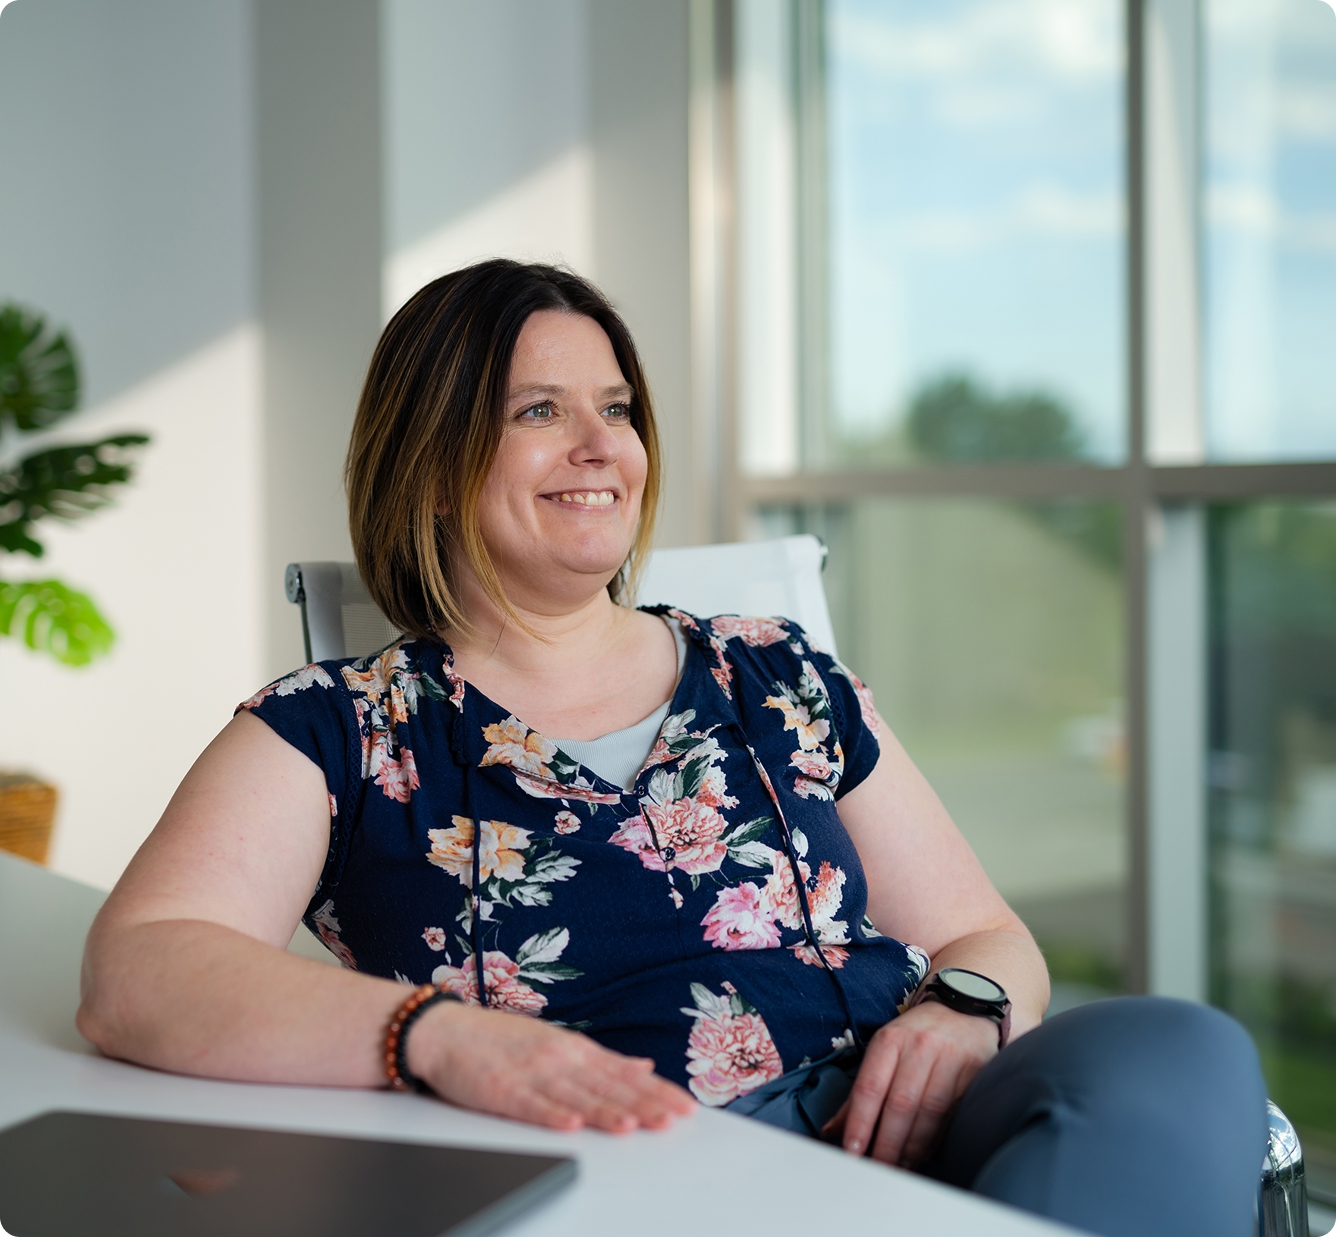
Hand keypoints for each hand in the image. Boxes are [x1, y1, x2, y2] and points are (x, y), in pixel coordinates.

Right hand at [408, 1001, 696, 1133]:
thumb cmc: (500, 1039)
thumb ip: (602, 1059)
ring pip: (576, 1096)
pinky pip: (531, 1105)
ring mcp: (531, 1073)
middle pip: (608, 1085)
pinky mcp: (502, 1090)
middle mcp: (559, 1057)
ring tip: (635, 1125)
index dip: (657, 1090)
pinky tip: (572, 1124)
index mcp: (574, 1048)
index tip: (684, 1104)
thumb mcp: (558, 1041)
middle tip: (674, 1118)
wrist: (445, 1030)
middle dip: (644, 1103)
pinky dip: (552, 1114)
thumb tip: (643, 1066)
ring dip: (606, 1111)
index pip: (625, 1073)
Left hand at [823, 1000, 997, 1166]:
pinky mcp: (976, 1071)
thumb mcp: (885, 1050)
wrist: (965, 1008)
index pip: (870, 1087)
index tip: (852, 1151)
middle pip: (900, 1104)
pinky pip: (953, 1113)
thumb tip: (832, 1130)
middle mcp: (920, 1046)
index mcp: (890, 1040)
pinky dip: (938, 1138)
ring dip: (913, 1147)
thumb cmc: (916, 1035)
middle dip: (887, 1144)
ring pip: (929, 1112)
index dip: (860, 1122)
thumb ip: (860, 1092)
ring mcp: (950, 1058)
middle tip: (878, 1170)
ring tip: (901, 1168)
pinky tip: (926, 1153)